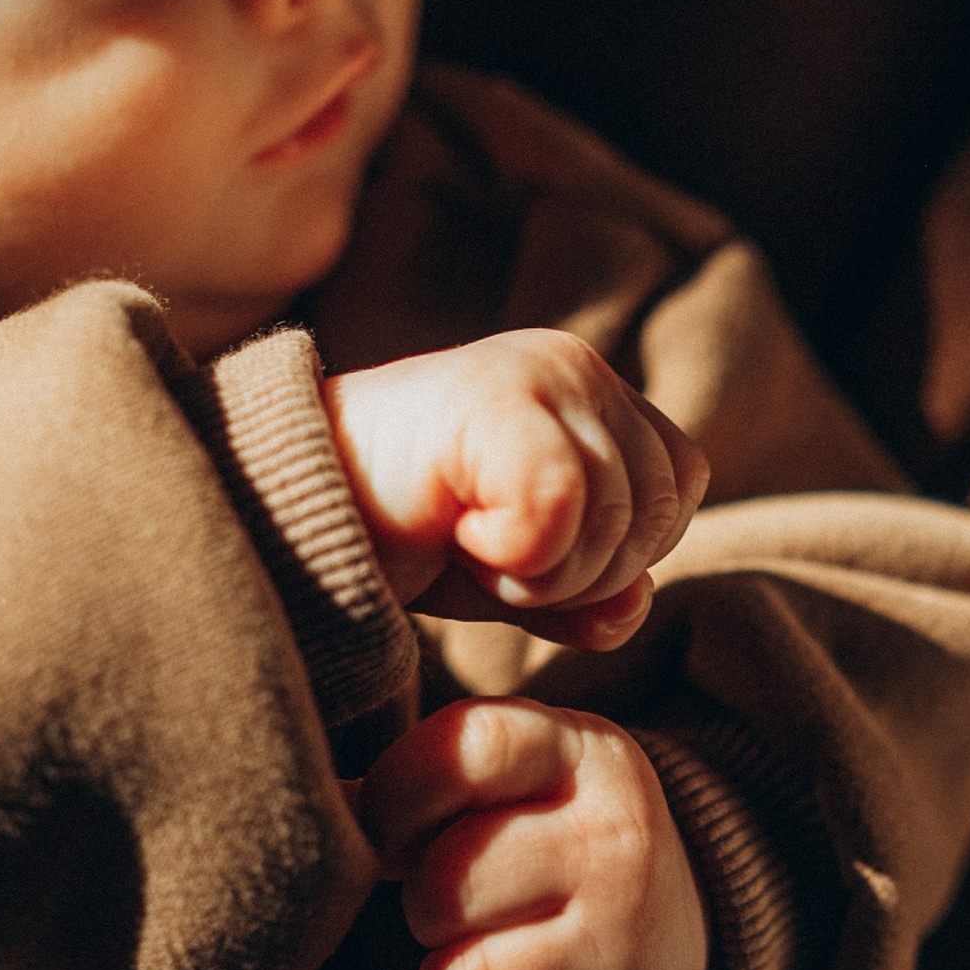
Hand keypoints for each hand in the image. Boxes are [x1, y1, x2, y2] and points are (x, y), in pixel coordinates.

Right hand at [325, 329, 707, 650]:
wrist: (291, 518)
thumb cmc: (400, 539)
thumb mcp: (517, 576)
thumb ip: (593, 592)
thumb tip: (636, 604)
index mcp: (593, 393)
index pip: (678, 487)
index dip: (617, 552)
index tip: (524, 552)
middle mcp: (575, 365)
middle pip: (657, 508)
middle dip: (583, 572)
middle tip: (489, 555)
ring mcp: (538, 372)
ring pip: (615, 514)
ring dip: (541, 569)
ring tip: (467, 542)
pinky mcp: (493, 397)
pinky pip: (562, 503)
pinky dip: (517, 552)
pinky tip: (458, 535)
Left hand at [361, 696, 712, 969]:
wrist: (677, 927)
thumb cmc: (543, 839)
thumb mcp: (507, 779)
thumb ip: (414, 782)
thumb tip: (306, 806)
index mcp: (582, 754)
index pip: (468, 751)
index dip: (397, 797)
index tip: (389, 832)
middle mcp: (617, 839)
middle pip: (447, 885)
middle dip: (425, 906)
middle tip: (455, 907)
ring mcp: (625, 941)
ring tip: (483, 962)